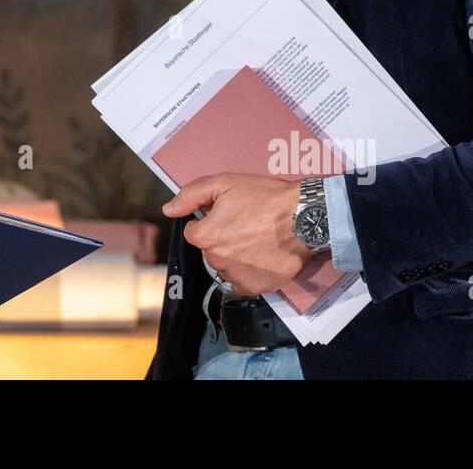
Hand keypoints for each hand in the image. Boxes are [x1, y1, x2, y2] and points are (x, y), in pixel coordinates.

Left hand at [162, 173, 318, 296]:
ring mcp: (238, 276)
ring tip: (256, 239)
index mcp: (207, 236)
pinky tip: (261, 255)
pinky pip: (243, 282)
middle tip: (244, 225)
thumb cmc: (265, 198)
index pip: (194, 233)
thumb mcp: (224, 183)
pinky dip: (249, 272)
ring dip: (234, 257)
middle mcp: (218, 260)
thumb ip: (191, 195)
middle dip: (221, 239)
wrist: (303, 218)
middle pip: (210, 250)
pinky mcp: (257, 287)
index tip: (226, 215)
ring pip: (226, 267)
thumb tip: (168, 209)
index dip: (208, 221)